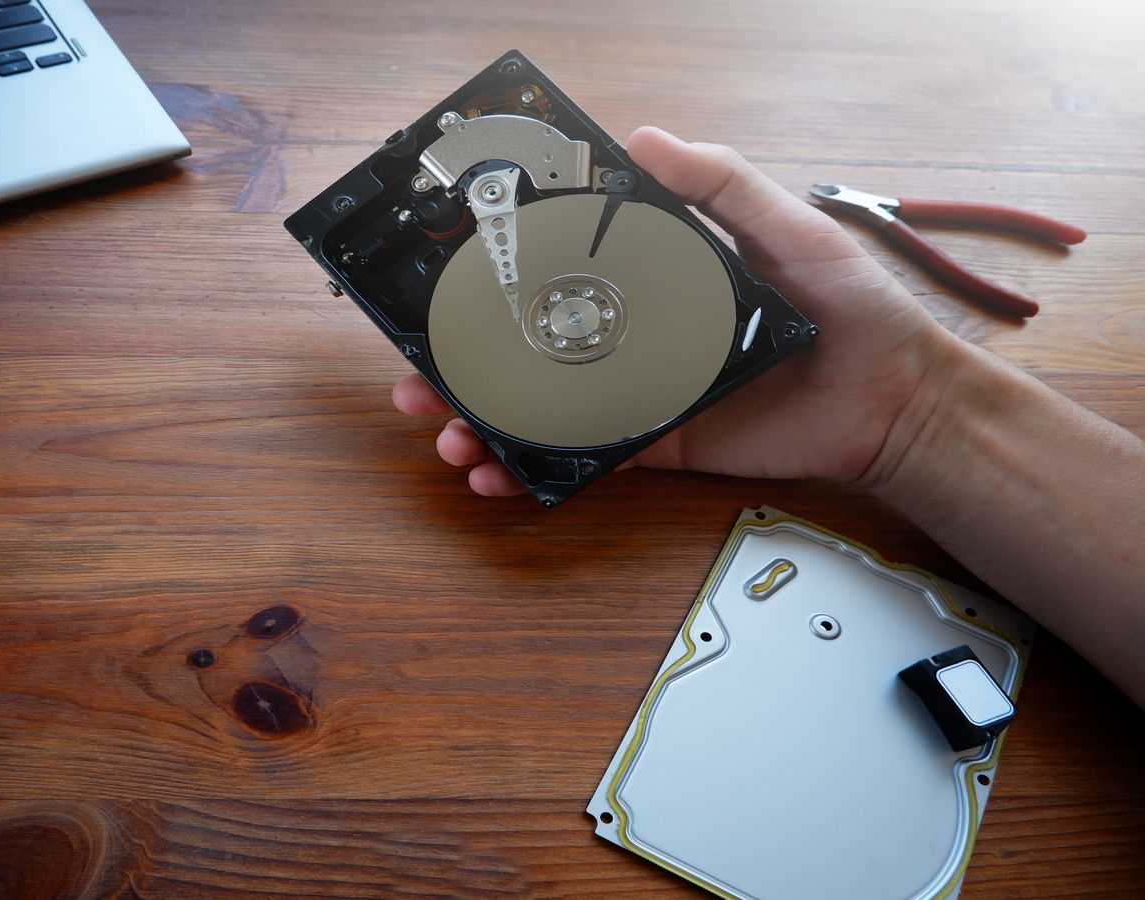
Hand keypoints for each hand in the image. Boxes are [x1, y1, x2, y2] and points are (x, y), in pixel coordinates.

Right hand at [394, 125, 961, 496]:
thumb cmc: (851, 308)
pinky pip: (587, 459)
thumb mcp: (786, 226)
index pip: (561, 276)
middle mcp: (636, 337)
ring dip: (483, 420)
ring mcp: (642, 394)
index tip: (446, 287)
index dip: (497, 285)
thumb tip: (648, 138)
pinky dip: (535, 471)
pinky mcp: (660, 444)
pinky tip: (493, 474)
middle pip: (530, 351)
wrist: (895, 400)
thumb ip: (720, 184)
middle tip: (418, 374)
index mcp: (655, 280)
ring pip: (543, 409)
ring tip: (443, 428)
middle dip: (464, 365)